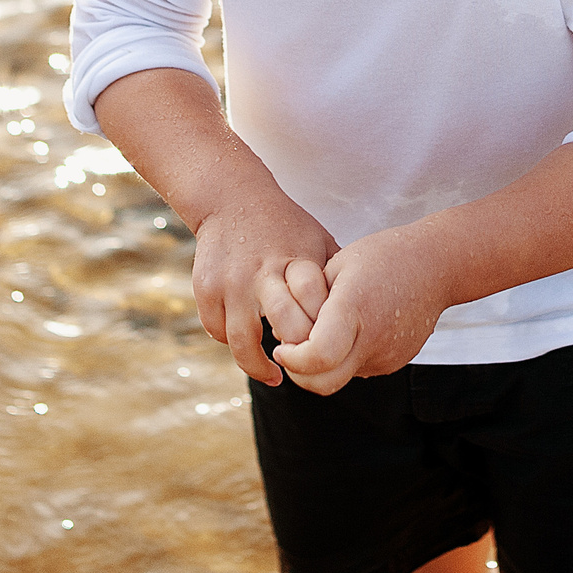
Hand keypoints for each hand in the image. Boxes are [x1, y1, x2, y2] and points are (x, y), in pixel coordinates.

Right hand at [188, 191, 336, 386]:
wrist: (231, 197)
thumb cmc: (284, 225)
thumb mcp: (318, 240)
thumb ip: (337, 275)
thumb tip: (367, 312)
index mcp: (297, 259)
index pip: (317, 304)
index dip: (324, 331)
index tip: (327, 345)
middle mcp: (263, 271)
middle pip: (287, 325)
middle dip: (297, 352)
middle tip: (302, 364)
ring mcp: (231, 281)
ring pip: (243, 342)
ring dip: (258, 366)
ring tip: (273, 375)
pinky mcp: (206, 287)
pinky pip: (217, 332)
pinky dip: (231, 344)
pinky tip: (247, 347)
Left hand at [271, 227, 454, 395]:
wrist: (437, 266)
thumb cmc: (382, 257)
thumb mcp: (336, 265)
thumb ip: (308, 303)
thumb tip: (287, 337)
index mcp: (354, 308)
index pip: (316, 356)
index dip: (292, 358)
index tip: (283, 346)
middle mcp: (373, 339)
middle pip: (323, 384)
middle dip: (299, 373)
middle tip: (291, 350)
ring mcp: (387, 356)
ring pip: (339, 378)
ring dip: (322, 364)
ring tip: (326, 328)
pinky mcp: (395, 362)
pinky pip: (358, 368)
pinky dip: (345, 357)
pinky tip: (353, 329)